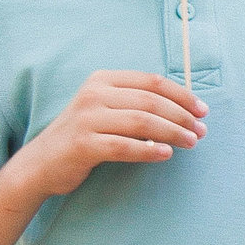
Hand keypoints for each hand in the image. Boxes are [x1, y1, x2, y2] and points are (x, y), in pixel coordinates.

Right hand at [14, 71, 206, 196]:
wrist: (41, 163)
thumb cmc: (84, 135)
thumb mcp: (106, 109)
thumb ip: (136, 103)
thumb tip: (185, 109)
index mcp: (103, 81)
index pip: (152, 82)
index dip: (182, 95)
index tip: (203, 110)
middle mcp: (93, 95)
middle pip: (150, 102)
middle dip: (182, 116)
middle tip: (201, 131)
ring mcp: (86, 119)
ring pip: (142, 123)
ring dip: (173, 133)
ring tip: (191, 142)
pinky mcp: (83, 145)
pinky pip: (125, 146)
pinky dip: (149, 150)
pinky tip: (166, 154)